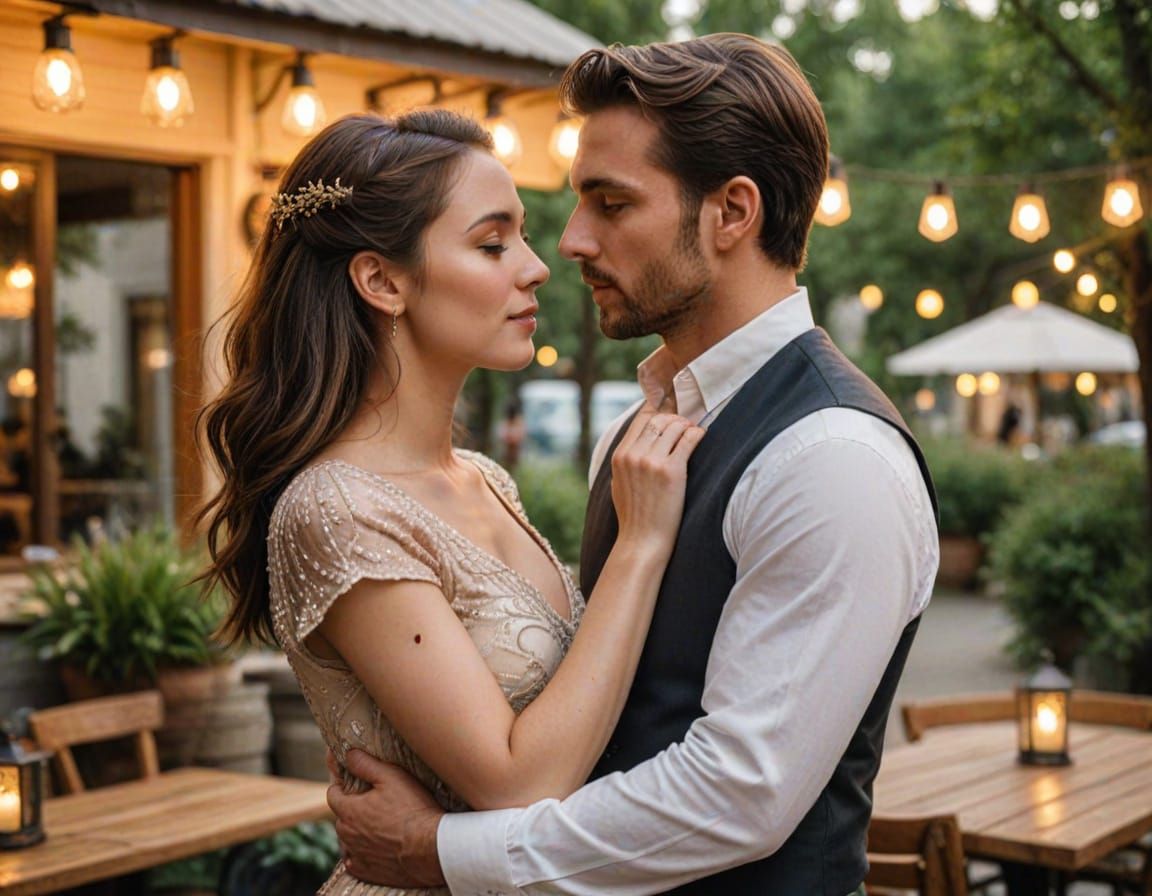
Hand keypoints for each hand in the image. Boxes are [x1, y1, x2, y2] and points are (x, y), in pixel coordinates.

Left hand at [327, 748, 445, 887]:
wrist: (431, 848)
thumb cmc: (412, 809)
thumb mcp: (392, 776)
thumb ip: (366, 764)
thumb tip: (348, 754)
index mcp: (349, 810)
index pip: (333, 794)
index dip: (340, 785)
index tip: (348, 782)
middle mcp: (347, 834)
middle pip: (341, 817)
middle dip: (351, 808)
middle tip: (370, 802)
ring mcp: (356, 855)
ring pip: (347, 840)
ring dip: (355, 832)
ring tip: (374, 825)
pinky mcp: (367, 872)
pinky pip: (355, 861)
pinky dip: (360, 853)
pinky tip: (373, 847)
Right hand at [610, 407, 704, 554]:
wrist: (642, 541)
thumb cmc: (634, 516)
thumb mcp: (619, 483)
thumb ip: (625, 461)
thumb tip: (637, 442)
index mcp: (619, 456)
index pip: (640, 420)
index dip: (657, 410)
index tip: (669, 408)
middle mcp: (633, 455)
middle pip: (658, 420)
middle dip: (674, 418)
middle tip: (684, 424)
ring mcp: (651, 462)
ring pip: (674, 426)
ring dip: (686, 425)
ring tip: (692, 432)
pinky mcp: (671, 471)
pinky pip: (688, 440)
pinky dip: (696, 434)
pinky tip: (701, 436)